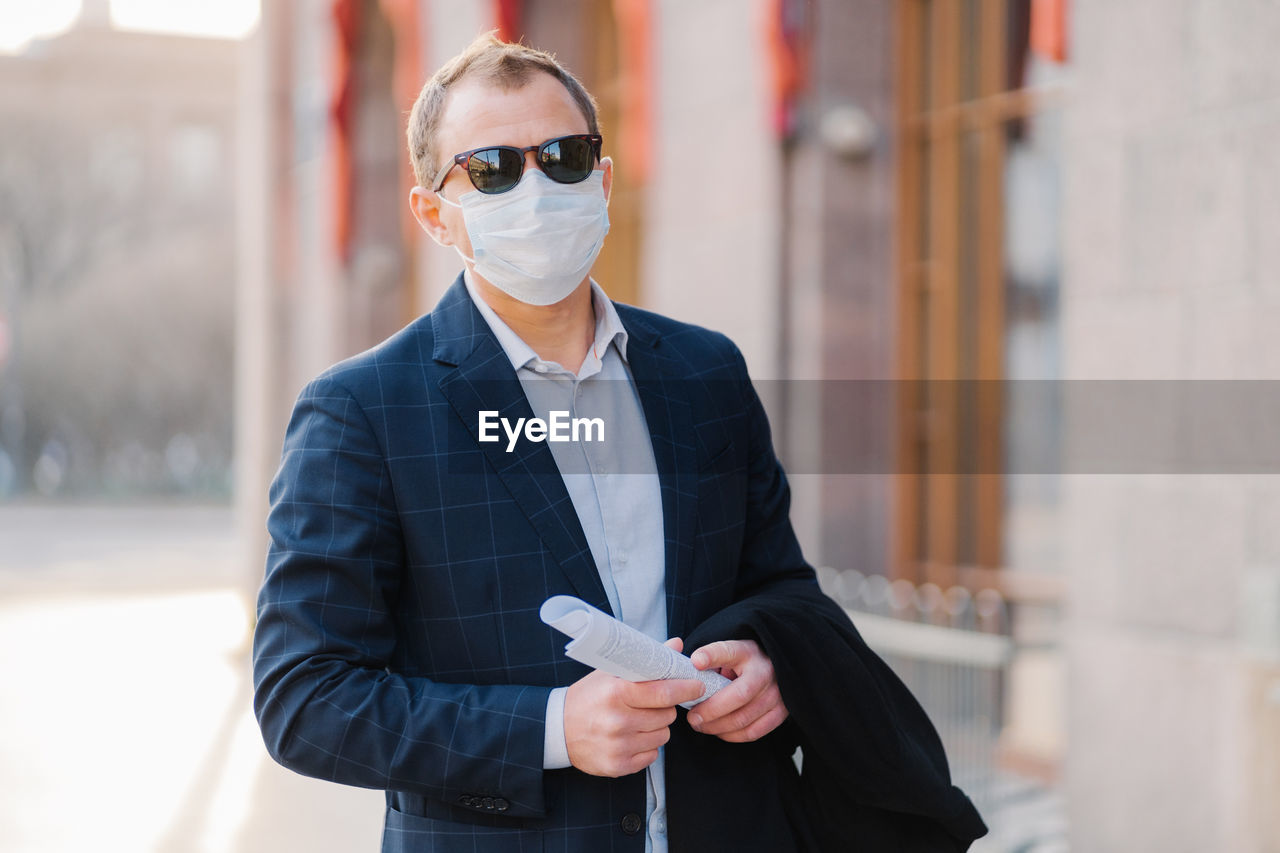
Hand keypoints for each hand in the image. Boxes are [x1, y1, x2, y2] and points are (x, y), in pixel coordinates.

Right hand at [563, 638, 705, 776]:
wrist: (558, 728)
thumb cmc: (588, 696)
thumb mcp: (611, 672)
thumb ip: (647, 660)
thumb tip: (676, 644)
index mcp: (616, 692)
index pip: (663, 693)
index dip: (685, 689)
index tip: (697, 685)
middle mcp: (617, 720)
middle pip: (667, 715)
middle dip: (666, 708)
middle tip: (652, 703)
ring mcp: (617, 745)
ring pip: (662, 736)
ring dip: (657, 728)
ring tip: (638, 720)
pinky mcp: (617, 765)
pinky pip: (652, 755)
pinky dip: (647, 746)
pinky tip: (631, 737)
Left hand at [686, 639, 788, 742]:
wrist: (773, 668)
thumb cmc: (743, 662)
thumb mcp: (728, 652)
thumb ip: (710, 659)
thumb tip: (691, 666)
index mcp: (747, 652)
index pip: (728, 651)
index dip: (712, 655)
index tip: (695, 662)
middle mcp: (765, 671)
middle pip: (738, 696)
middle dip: (711, 711)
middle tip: (692, 717)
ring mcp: (776, 693)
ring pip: (744, 718)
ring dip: (718, 727)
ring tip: (701, 725)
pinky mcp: (781, 712)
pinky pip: (753, 732)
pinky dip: (733, 736)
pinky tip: (719, 731)